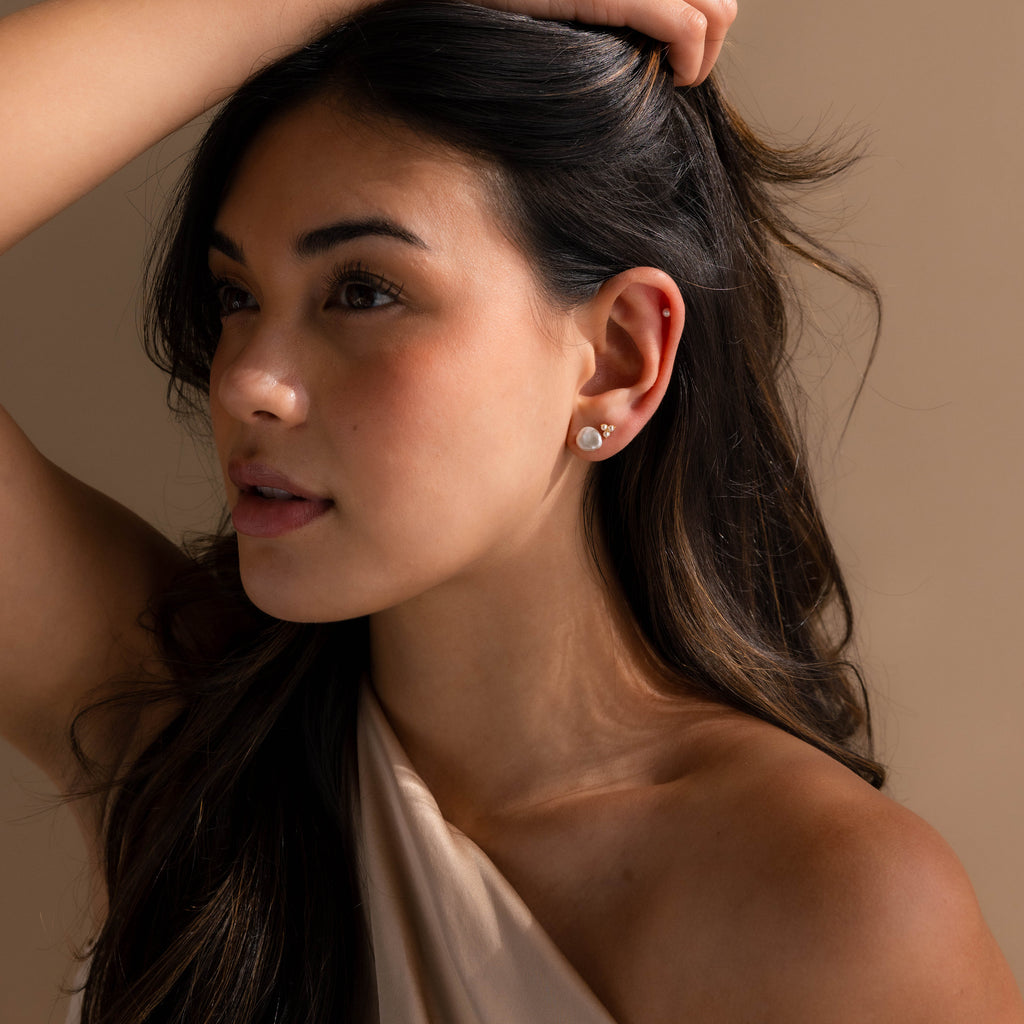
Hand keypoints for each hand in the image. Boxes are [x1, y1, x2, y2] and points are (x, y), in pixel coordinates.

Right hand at [475, 0, 736, 84]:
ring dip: (705, 55)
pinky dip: (692, 62)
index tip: (673, 56)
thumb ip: (618, 10)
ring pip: (718, 11)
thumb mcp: (572, 5)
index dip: (703, 22)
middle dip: (711, 41)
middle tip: (678, 72)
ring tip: (674, 76)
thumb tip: (657, 43)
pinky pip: (686, 27)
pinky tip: (674, 78)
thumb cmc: (501, 4)